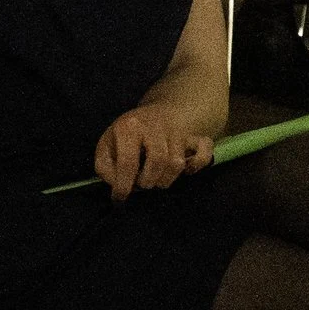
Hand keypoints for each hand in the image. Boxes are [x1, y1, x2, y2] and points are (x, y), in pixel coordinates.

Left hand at [93, 104, 211, 200]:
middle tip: (142, 183)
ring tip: (156, 180)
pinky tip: (186, 172)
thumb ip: (105, 166)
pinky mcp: (195, 137)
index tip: (120, 197)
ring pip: (177, 163)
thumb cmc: (128, 134)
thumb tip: (117, 186)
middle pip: (157, 161)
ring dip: (166, 179)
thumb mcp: (107, 145)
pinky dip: (196, 167)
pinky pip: (203, 155)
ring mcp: (177, 131)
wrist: (157, 112)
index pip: (128, 161)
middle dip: (147, 181)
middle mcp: (154, 126)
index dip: (123, 184)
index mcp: (129, 127)